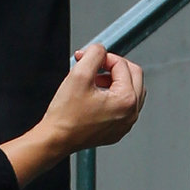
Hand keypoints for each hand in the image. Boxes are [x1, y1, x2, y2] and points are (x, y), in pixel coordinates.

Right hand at [0, 44, 144, 186]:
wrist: (55, 139)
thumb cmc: (65, 114)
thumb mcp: (79, 74)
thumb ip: (94, 54)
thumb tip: (101, 49)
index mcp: (126, 100)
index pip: (122, 65)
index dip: (103, 57)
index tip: (87, 59)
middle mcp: (131, 113)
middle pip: (134, 75)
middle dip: (113, 66)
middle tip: (94, 66)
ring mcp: (125, 124)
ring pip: (131, 90)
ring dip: (114, 80)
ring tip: (93, 81)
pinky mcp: (118, 130)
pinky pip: (123, 106)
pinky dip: (112, 96)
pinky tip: (94, 97)